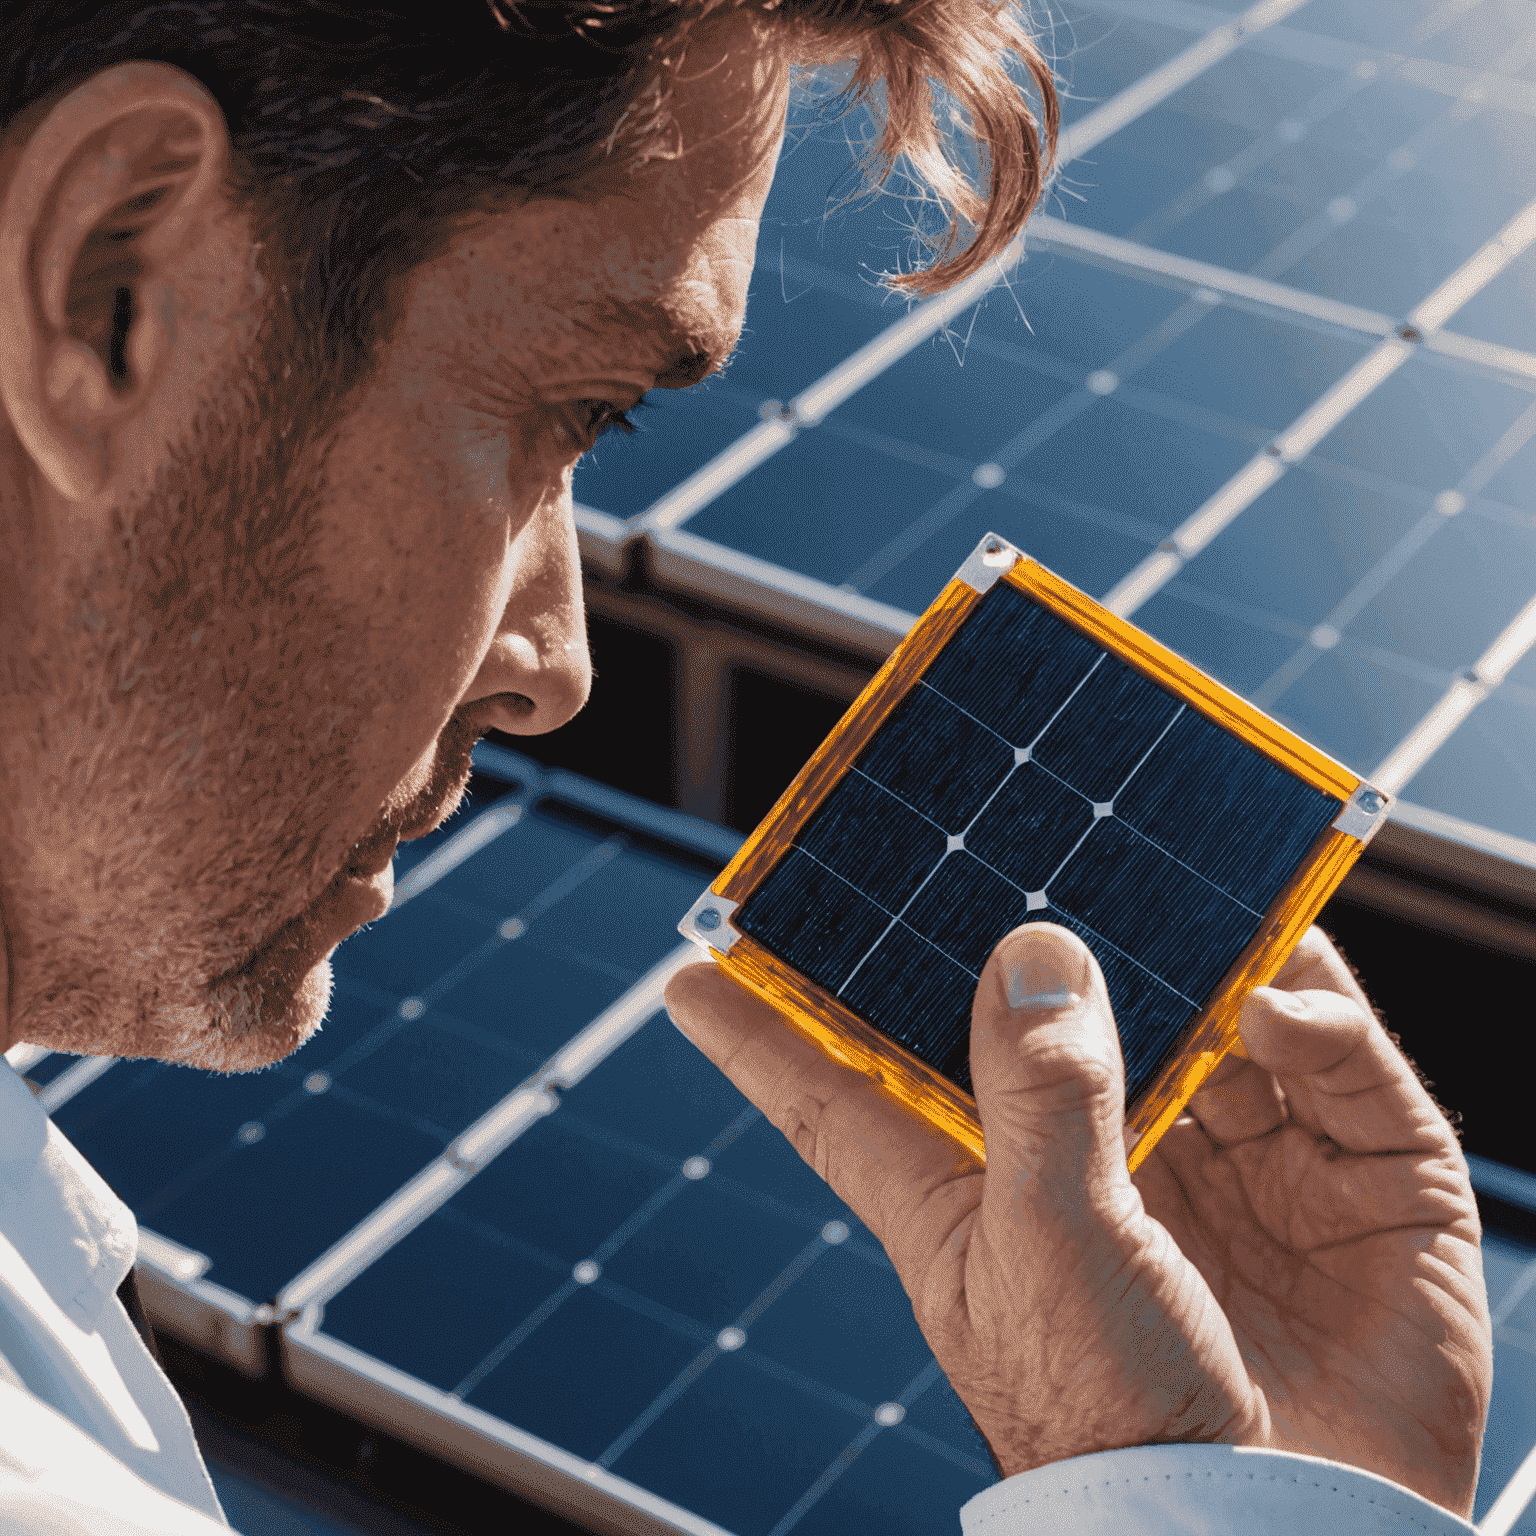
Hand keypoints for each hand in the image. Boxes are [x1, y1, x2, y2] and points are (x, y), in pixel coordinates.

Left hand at [663, 923, 1492, 1517]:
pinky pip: (1327, 1056)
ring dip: (1188, 946)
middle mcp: (1080, 1161)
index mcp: (968, 1193)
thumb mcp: (1050, 1249)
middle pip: (1021, 1013)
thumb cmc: (1127, 1427)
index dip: (765, 1025)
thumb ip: (1038, 1100)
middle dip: (1014, 931)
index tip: (697, 958)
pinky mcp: (1330, 1175)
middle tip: (999, 832)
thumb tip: (1030, 951)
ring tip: (1181, 886)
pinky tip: (1286, 1001)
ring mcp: (1209, 1165)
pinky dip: (1312, 1009)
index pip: (840, 1089)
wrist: (1286, 1535)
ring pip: (1184, 1011)